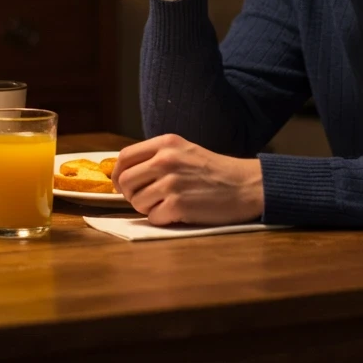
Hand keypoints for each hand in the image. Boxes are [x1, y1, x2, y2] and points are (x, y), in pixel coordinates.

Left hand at [112, 133, 263, 225]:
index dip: (117, 174)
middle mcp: (165, 160)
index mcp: (166, 143)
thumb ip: (157, 157)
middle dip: (130, 194)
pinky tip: (179, 212)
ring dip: (148, 208)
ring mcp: (171, 183)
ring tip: (168, 204)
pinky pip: (153, 217)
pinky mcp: (178, 205)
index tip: (121, 185)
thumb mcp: (184, 151)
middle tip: (146, 199)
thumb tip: (125, 174)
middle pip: (125, 181)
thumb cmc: (215, 171)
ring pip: (136, 202)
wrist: (245, 185)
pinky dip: (163, 219)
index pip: (124, 157)